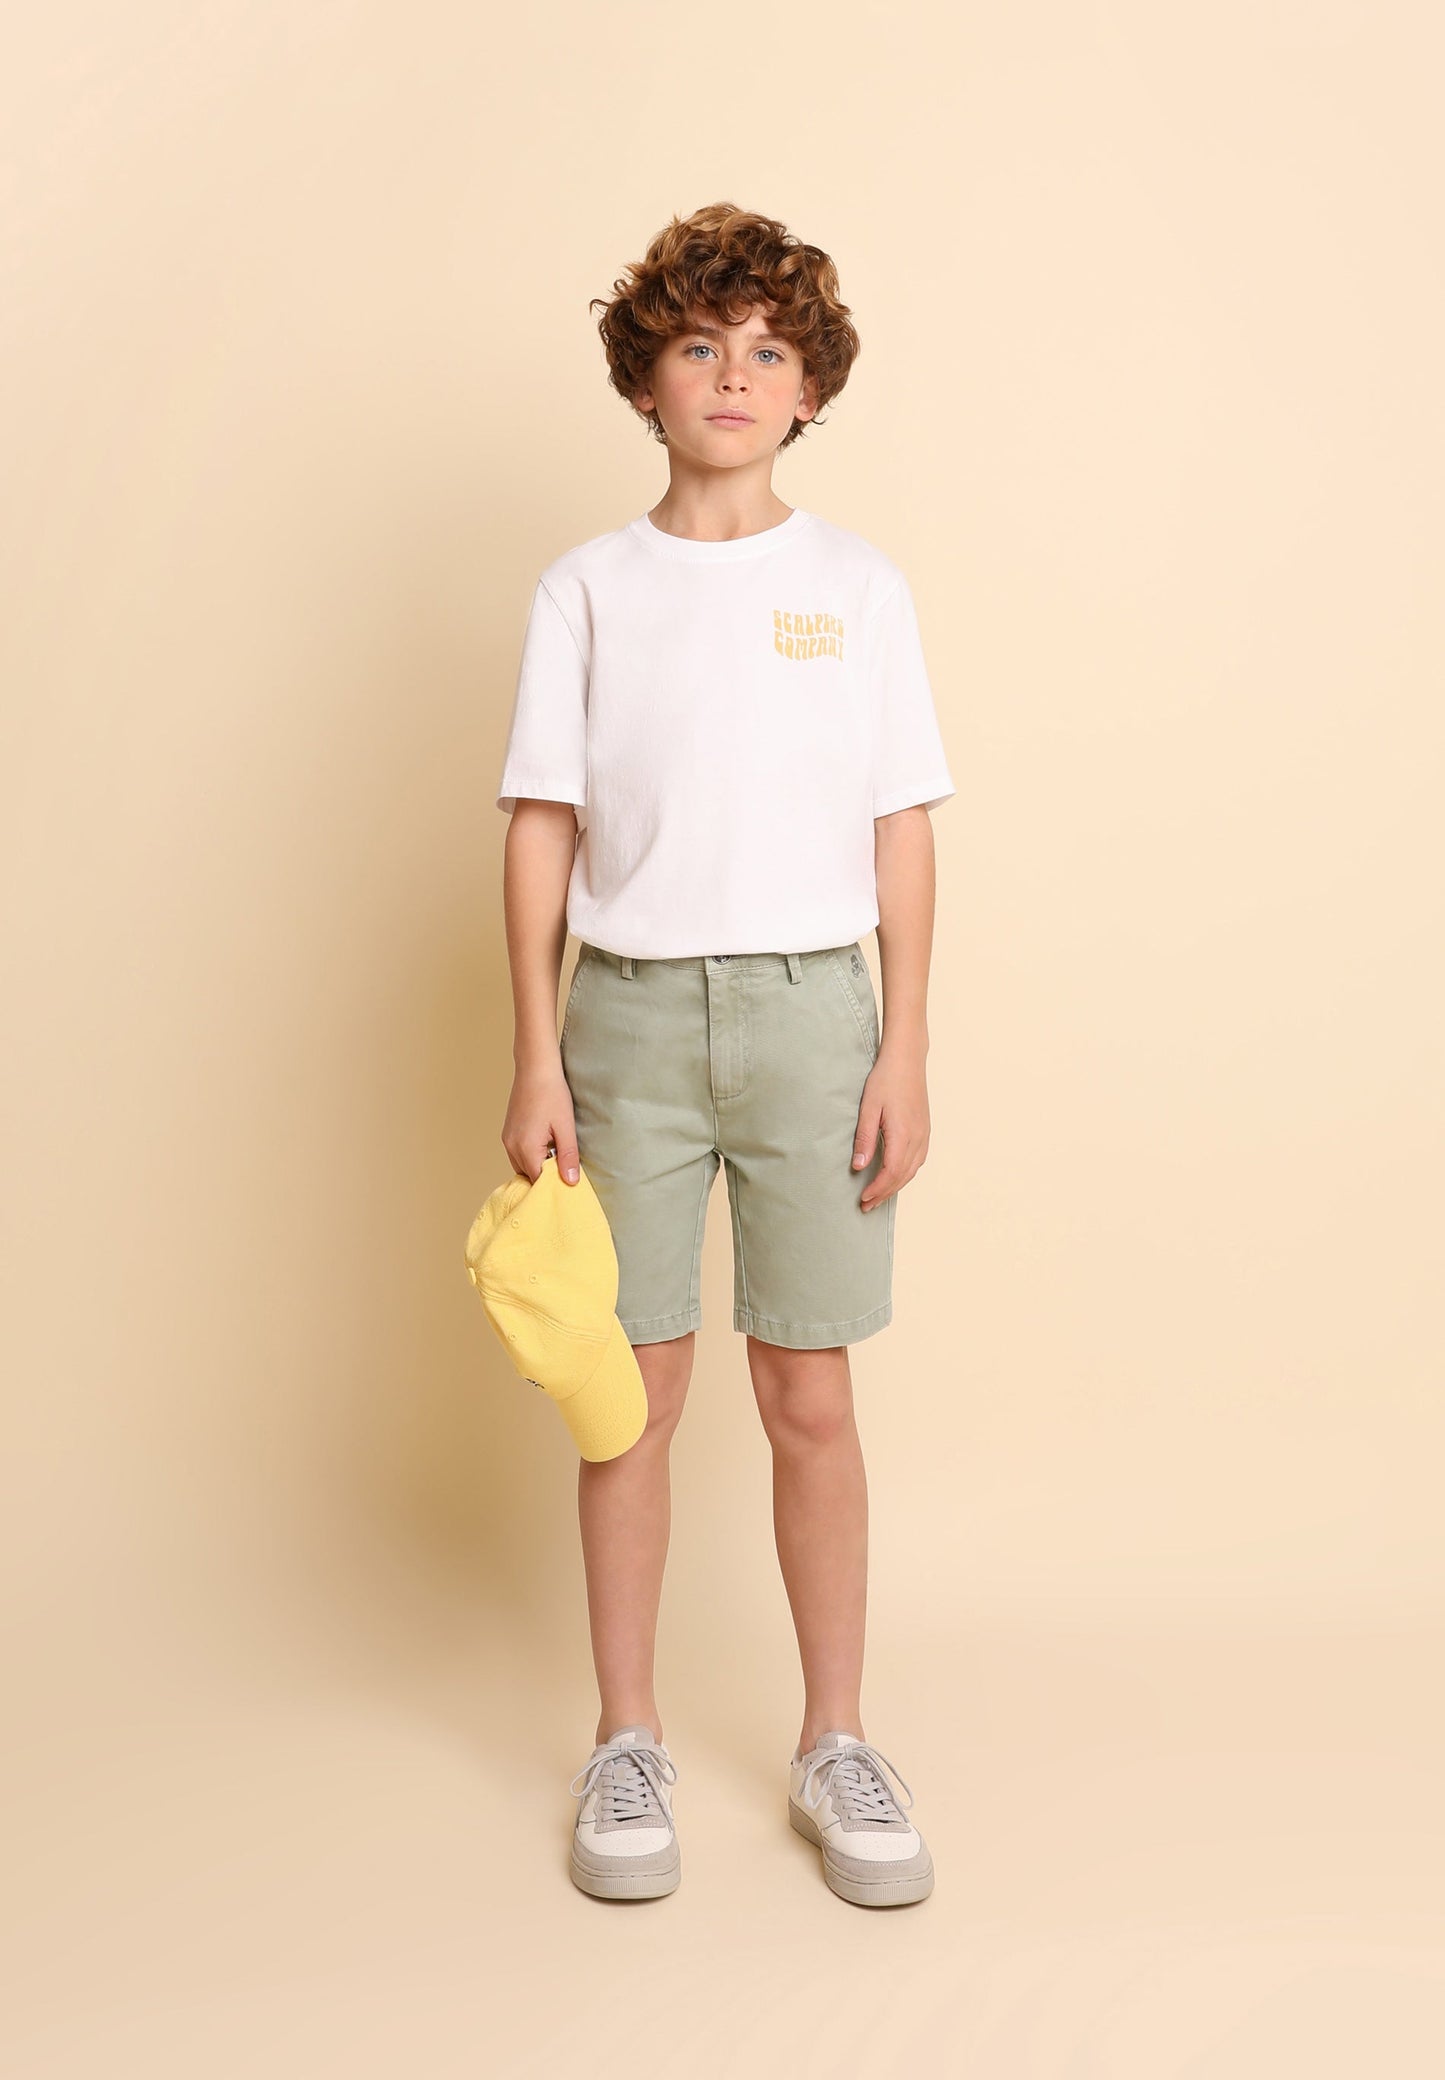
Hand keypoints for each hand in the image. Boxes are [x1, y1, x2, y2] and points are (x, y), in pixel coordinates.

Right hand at [501, 1059, 581, 1183]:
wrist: (535, 1068)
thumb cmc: (552, 1094)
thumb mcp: (566, 1127)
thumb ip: (568, 1157)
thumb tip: (571, 1183)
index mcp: (525, 1148)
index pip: (538, 1182)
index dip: (554, 1186)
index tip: (569, 1186)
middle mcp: (511, 1147)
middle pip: (529, 1176)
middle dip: (546, 1178)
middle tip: (567, 1173)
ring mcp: (507, 1139)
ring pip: (523, 1166)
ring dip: (539, 1166)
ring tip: (558, 1158)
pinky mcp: (508, 1132)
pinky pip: (519, 1154)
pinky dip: (532, 1156)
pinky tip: (547, 1146)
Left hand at [851, 1041, 929, 1210]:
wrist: (907, 1059)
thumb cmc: (885, 1080)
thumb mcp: (868, 1108)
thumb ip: (864, 1139)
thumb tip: (858, 1166)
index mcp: (903, 1134)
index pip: (891, 1172)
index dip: (877, 1189)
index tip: (863, 1199)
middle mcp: (918, 1138)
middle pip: (903, 1176)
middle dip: (884, 1194)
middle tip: (866, 1206)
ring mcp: (924, 1134)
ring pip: (912, 1170)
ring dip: (895, 1186)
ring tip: (878, 1196)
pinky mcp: (925, 1129)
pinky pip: (917, 1160)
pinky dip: (905, 1174)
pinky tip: (895, 1176)